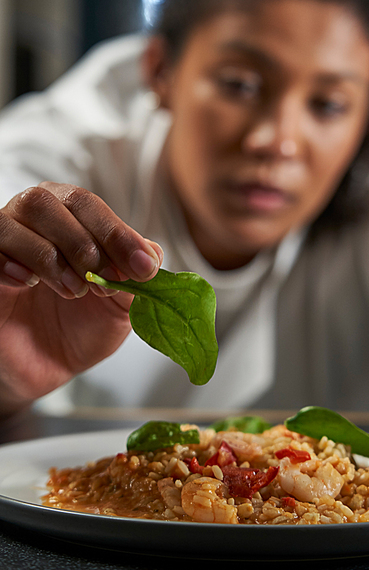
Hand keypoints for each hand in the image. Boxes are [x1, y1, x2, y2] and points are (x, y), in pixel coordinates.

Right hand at [0, 182, 162, 415]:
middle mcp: (31, 222)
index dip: (116, 232)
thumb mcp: (121, 306)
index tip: (142, 265)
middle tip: (104, 279)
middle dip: (84, 241)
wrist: (45, 368)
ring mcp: (2, 244)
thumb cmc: (81, 327)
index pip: (86, 204)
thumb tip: (153, 251)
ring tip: (74, 291)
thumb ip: (137, 277)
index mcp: (68, 218)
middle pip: (47, 201)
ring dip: (51, 256)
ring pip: (13, 221)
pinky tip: (28, 285)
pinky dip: (9, 265)